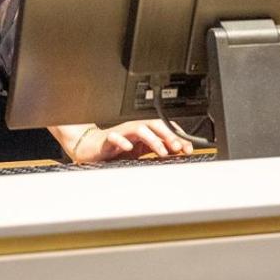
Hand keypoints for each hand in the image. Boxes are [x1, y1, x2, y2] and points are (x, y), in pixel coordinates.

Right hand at [67, 120, 193, 163]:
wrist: (91, 148)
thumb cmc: (116, 149)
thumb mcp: (141, 152)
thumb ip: (157, 151)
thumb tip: (178, 154)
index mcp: (144, 132)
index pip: (164, 127)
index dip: (177, 135)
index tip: (188, 148)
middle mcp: (134, 130)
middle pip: (154, 125)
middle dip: (168, 135)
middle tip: (178, 147)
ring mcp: (121, 133)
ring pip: (138, 129)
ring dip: (152, 139)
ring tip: (161, 151)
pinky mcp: (107, 140)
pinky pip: (114, 137)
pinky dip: (122, 141)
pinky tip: (129, 149)